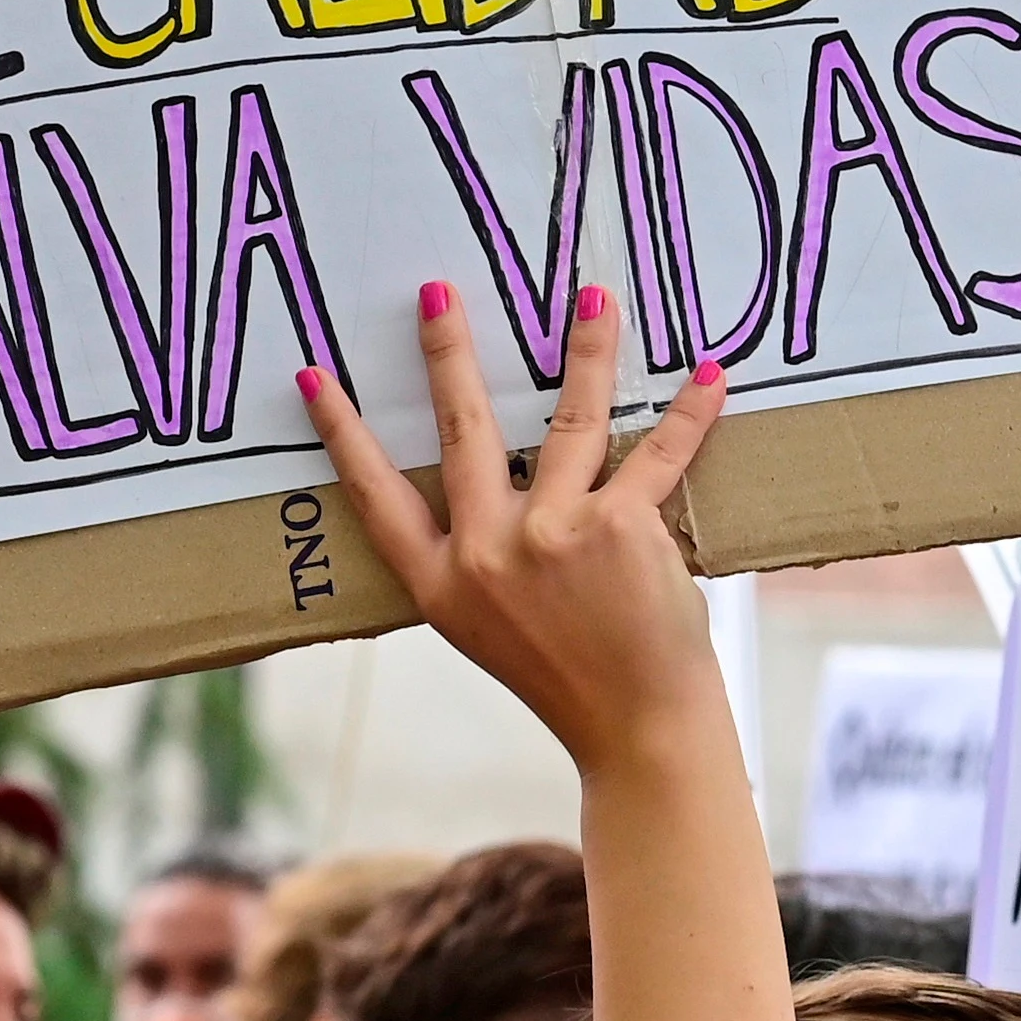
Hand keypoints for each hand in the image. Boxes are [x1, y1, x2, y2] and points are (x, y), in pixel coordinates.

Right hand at [304, 287, 726, 768]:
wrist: (637, 728)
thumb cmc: (570, 678)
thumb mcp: (489, 627)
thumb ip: (481, 560)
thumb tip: (500, 485)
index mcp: (441, 583)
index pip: (375, 494)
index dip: (343, 433)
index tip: (314, 375)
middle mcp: (488, 553)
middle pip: (465, 430)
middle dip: (449, 353)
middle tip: (437, 292)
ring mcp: (554, 536)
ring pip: (570, 420)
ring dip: (586, 350)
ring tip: (593, 296)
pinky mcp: (620, 529)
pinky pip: (657, 455)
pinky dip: (689, 415)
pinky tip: (707, 375)